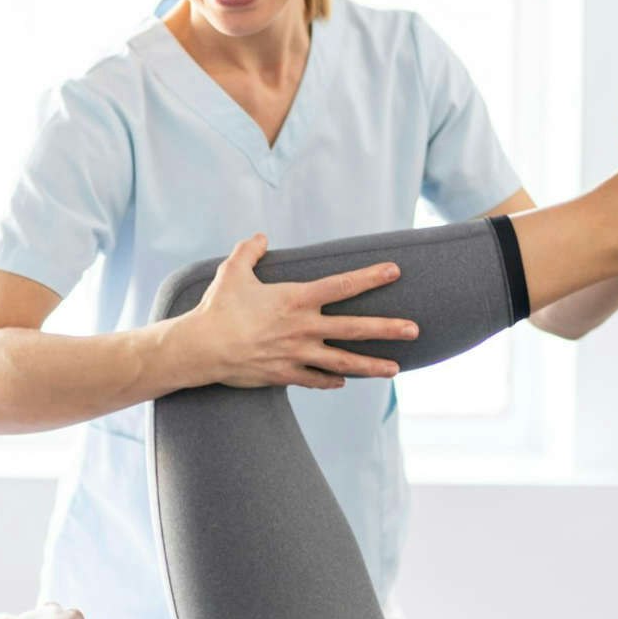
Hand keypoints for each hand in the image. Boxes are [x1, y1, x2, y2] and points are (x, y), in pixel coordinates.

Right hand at [179, 233, 420, 389]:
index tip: (394, 271)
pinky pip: (314, 378)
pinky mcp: (285, 374)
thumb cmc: (217, 307)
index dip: (370, 277)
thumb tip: (260, 237)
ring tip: (395, 369)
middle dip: (387, 328)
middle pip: (355, 328)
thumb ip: (250, 251)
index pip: (342, 286)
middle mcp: (303, 327)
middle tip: (414, 330)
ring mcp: (297, 353)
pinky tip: (343, 381)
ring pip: (343, 361)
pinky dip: (330, 380)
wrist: (202, 348)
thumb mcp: (233, 271)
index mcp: (296, 299)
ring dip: (371, 365)